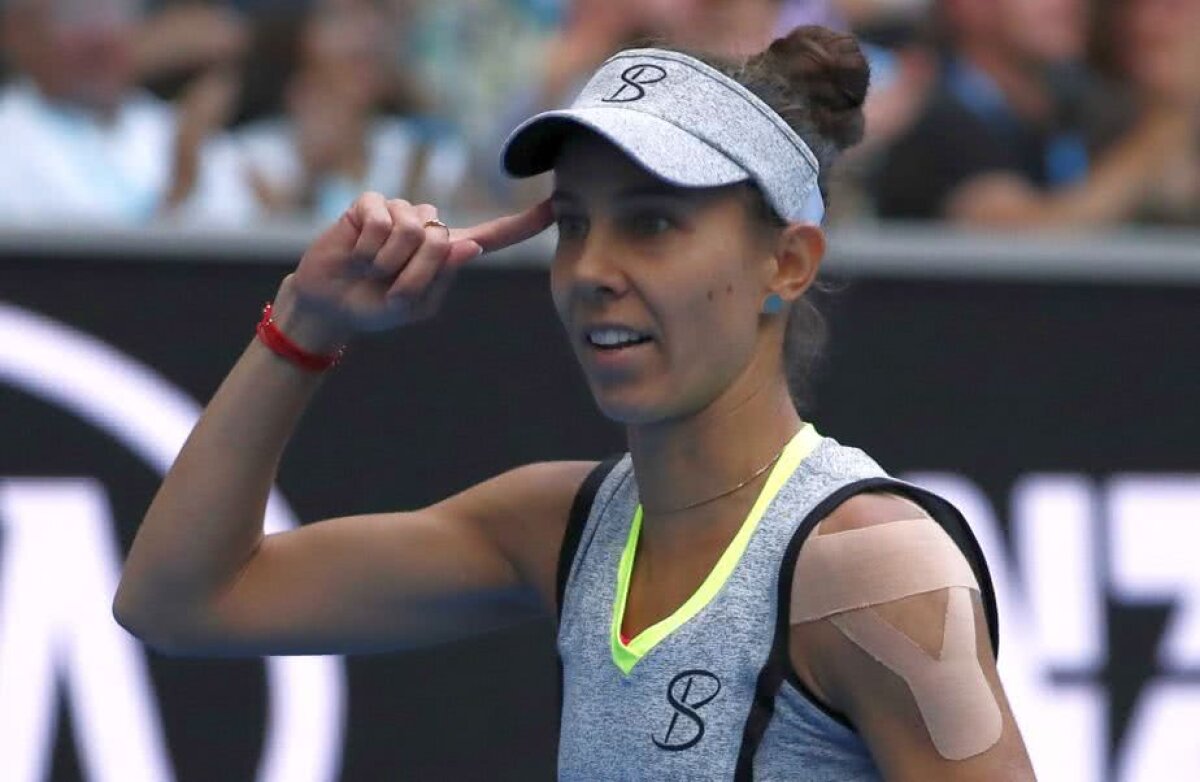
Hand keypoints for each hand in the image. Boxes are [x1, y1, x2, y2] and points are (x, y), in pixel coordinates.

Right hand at [282, 194, 553, 346]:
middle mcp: (428, 225)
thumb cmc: (374, 307)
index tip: (557, 207)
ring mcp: (400, 210)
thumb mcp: (412, 306)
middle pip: (441, 239)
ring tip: (371, 270)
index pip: (493, 235)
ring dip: (387, 262)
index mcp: (447, 253)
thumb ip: (439, 278)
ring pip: (411, 230)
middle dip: (413, 271)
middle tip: (389, 285)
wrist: (328, 305)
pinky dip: (367, 249)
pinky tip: (356, 254)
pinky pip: (380, 222)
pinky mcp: (370, 203)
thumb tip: (468, 244)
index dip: (524, 224)